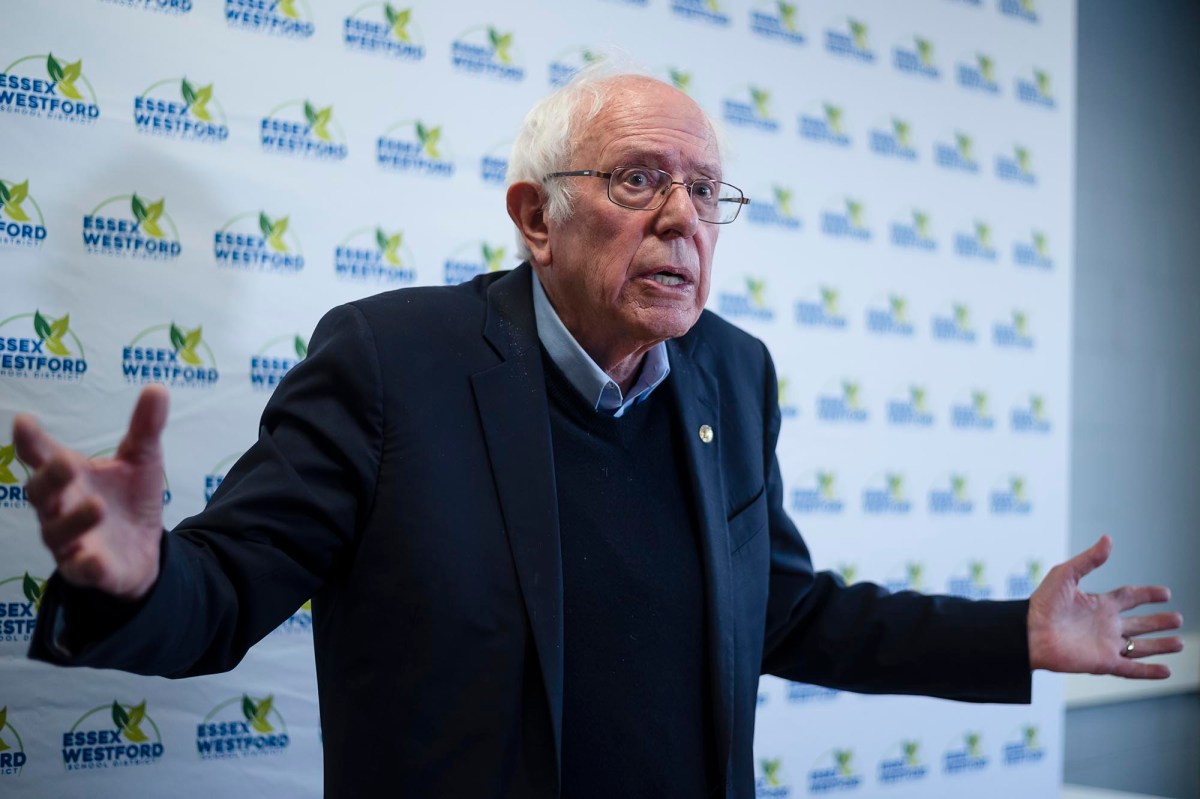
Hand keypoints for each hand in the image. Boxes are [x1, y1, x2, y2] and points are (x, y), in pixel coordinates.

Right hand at [13, 385, 169, 600]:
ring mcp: (71, 542)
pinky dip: (87, 565)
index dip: (31, 442)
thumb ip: (145, 428)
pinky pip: (82, 570)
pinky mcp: (89, 571)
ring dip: (75, 519)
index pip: (42, 457)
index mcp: (69, 477)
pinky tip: (95, 559)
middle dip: (50, 478)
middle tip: (66, 463)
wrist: (143, 550)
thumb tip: (158, 387)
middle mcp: (59, 508)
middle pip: (41, 493)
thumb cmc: (129, 500)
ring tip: (96, 505)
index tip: (24, 422)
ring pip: (59, 532)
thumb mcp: (142, 461)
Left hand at [1027, 535, 1183, 677]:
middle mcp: (1105, 625)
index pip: (1129, 597)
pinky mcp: (1103, 662)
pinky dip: (1149, 670)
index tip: (1165, 592)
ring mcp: (1105, 644)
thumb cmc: (1041, 603)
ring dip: (1160, 645)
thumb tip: (1108, 539)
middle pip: (1139, 623)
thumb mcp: (1066, 574)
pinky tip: (1167, 670)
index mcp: (1098, 603)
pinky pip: (1131, 668)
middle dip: (1159, 621)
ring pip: (1140, 646)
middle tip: (1178, 617)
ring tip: (1180, 642)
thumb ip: (1089, 559)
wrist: (1028, 632)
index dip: (1147, 594)